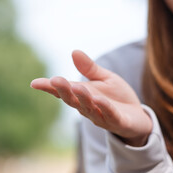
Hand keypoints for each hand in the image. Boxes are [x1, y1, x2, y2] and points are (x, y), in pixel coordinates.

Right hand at [30, 50, 151, 145]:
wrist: (138, 116)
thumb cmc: (117, 97)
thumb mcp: (105, 78)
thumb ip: (90, 69)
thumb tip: (74, 51)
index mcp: (83, 96)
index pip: (63, 91)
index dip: (49, 88)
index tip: (35, 83)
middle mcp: (88, 107)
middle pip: (73, 100)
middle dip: (64, 91)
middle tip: (54, 81)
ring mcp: (102, 116)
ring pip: (89, 108)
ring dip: (82, 98)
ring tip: (76, 87)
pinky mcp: (117, 121)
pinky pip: (110, 115)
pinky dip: (104, 108)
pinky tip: (99, 100)